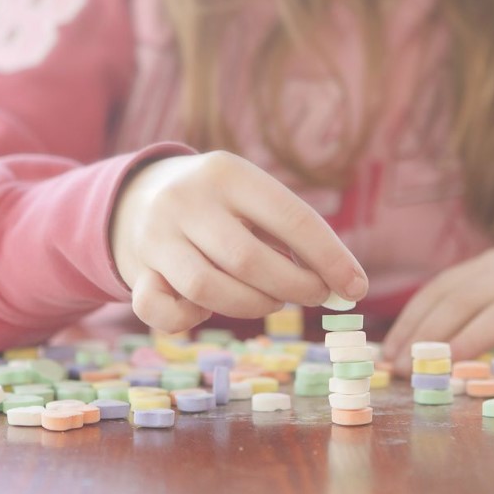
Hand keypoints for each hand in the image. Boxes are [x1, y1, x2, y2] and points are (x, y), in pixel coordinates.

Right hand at [110, 151, 367, 332]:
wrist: (142, 195)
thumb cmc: (223, 206)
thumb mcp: (255, 200)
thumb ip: (296, 237)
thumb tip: (347, 286)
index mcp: (228, 173)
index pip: (291, 218)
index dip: (330, 258)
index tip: (356, 288)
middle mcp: (185, 200)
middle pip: (249, 260)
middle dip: (294, 287)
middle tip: (315, 295)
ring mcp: (155, 235)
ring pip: (208, 289)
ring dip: (252, 306)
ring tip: (271, 299)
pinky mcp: (137, 269)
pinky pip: (161, 312)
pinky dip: (191, 321)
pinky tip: (208, 309)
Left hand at [382, 248, 493, 374]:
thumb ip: (464, 320)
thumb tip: (410, 355)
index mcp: (492, 264)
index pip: (443, 288)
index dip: (414, 320)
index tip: (391, 353)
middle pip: (468, 296)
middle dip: (434, 332)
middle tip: (411, 366)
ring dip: (474, 338)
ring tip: (451, 365)